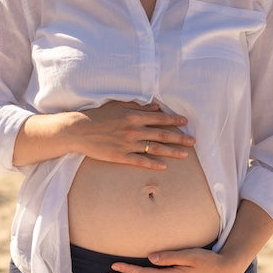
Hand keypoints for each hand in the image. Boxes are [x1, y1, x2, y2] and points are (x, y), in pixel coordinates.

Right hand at [71, 100, 195, 169]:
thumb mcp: (118, 106)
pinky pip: (140, 161)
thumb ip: (138, 107)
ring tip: (185, 155)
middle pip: (162, 134)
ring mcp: (128, 144)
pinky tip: (164, 167)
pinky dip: (153, 164)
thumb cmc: (98, 116)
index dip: (174, 120)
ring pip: (155, 148)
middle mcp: (133, 130)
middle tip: (193, 141)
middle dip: (179, 138)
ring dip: (172, 152)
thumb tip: (156, 107)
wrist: (79, 130)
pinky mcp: (120, 156)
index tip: (185, 122)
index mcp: (133, 116)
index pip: (159, 118)